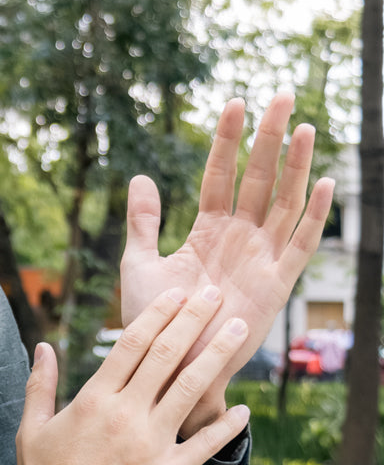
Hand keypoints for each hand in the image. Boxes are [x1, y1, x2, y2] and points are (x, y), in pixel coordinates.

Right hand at [14, 285, 250, 464]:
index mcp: (93, 400)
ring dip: (217, 355)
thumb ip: (40, 386)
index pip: (132, 344)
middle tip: (215, 294)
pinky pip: (205, 444)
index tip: (178, 293)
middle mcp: (125, 415)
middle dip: (194, 319)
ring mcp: (150, 444)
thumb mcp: (30, 430)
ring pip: (191, 389)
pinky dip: (227, 425)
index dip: (158, 314)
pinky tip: (244, 408)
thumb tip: (43, 347)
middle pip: (166, 355)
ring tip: (239, 331)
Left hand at [120, 92, 333, 436]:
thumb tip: (141, 176)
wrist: (171, 369)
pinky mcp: (277, 284)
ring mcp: (260, 258)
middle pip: (257, 178)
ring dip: (294, 166)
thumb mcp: (139, 265)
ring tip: (302, 126)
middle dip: (267, 138)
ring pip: (283, 202)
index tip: (233, 102)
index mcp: (208, 230)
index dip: (227, 140)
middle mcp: (239, 238)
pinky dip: (313, 215)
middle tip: (279, 95)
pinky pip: (300, 243)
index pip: (220, 175)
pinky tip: (324, 182)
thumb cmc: (154, 324)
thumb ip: (143, 222)